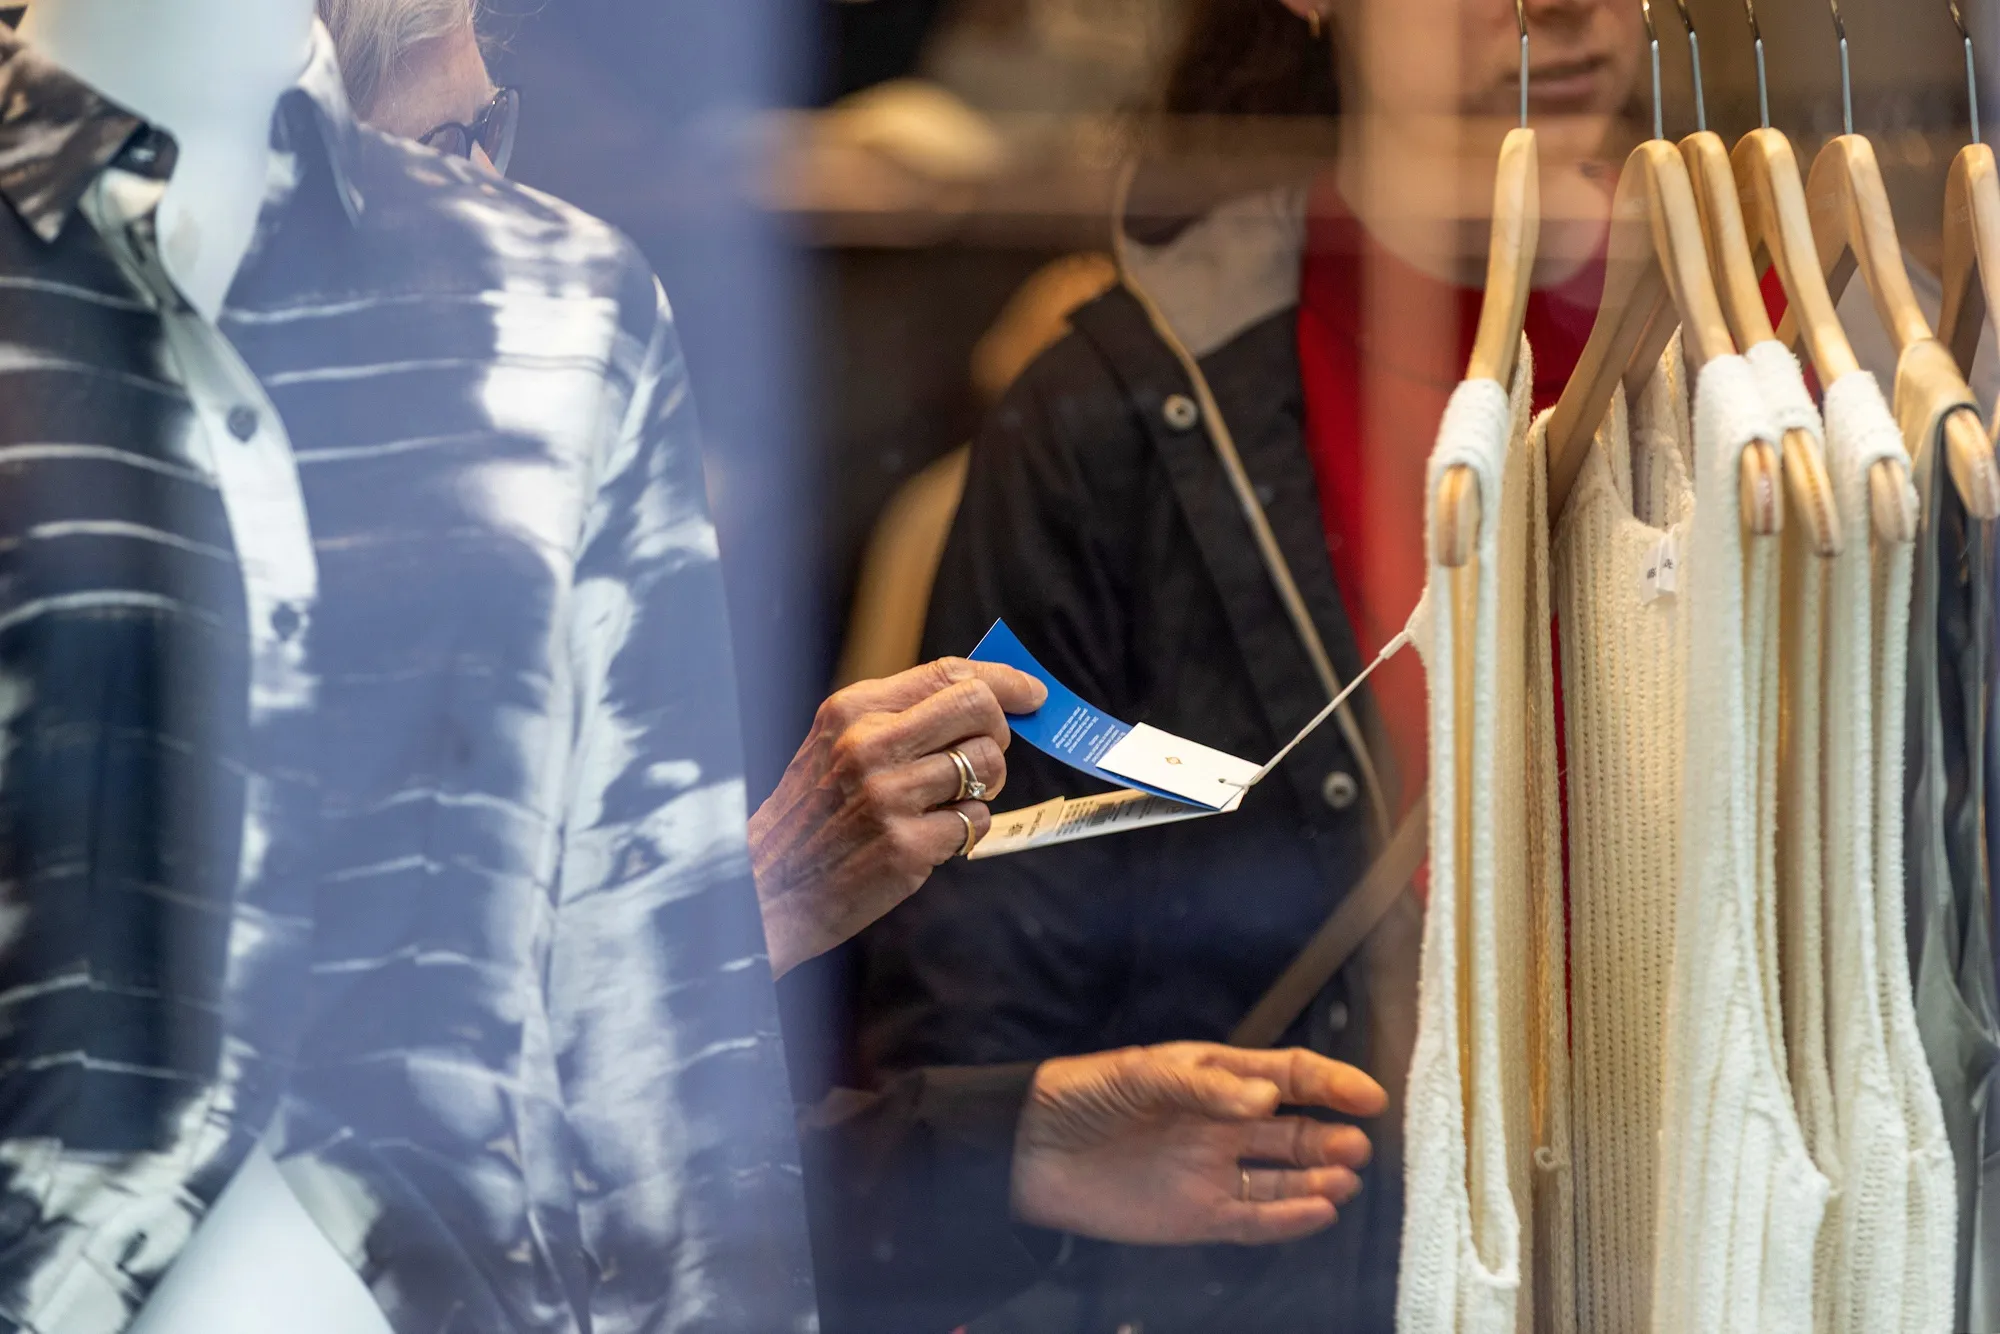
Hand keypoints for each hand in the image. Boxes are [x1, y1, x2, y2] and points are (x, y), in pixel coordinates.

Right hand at [749, 657, 1045, 976]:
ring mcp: (889, 796)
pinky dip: (969, 828)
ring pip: (987, 767)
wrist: (770, 886)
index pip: (949, 674)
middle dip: (1000, 732)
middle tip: (986, 754)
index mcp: (855, 710)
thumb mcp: (839, 744)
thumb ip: (902, 716)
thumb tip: (987, 697)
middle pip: (980, 709)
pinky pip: (977, 820)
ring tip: (947, 801)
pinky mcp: (906, 845)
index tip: (1032, 693)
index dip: (1004, 680)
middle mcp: (870, 745)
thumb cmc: (815, 812)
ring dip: (983, 787)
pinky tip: (935, 835)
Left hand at [1010, 1043, 1385, 1245]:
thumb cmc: (1083, 1096)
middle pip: (1294, 1131)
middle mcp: (1223, 1125)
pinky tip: (1320, 1210)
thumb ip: (1203, 1087)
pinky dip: (1290, 1218)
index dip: (1329, 1082)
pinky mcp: (1197, 1215)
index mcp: (1214, 1078)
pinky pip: (1254, 1219)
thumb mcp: (1139, 1075)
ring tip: (1347, 1177)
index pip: (1286, 1075)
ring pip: (1282, 1177)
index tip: (1368, 1096)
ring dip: (1318, 1178)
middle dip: (1330, 1136)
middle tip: (1357, 1145)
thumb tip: (1266, 1095)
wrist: (1029, 1151)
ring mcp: (1212, 1171)